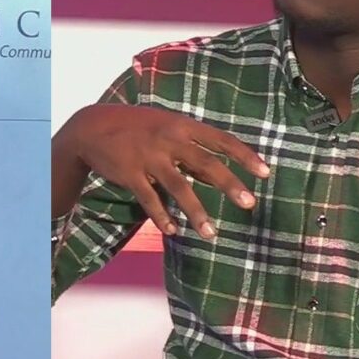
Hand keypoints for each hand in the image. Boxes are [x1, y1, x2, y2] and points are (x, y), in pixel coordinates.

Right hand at [63, 104, 269, 237]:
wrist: (92, 126)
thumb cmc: (136, 126)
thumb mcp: (166, 124)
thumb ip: (191, 143)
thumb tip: (219, 167)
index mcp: (182, 125)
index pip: (221, 139)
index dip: (244, 156)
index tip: (265, 173)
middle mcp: (168, 139)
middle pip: (205, 163)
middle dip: (229, 185)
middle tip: (250, 204)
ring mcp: (149, 157)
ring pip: (179, 187)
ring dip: (196, 212)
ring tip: (211, 234)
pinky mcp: (130, 173)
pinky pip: (150, 200)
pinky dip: (162, 217)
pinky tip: (173, 230)